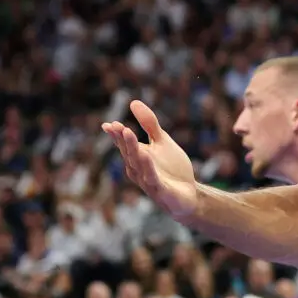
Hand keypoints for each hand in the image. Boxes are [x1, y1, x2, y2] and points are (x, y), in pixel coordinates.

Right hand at [102, 100, 197, 218]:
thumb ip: (149, 124)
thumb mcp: (162, 142)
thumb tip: (133, 102)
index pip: (125, 145)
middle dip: (123, 140)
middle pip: (130, 153)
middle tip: (117, 126)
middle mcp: (139, 170)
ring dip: (133, 150)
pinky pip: (153, 179)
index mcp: (137, 158)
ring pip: (139, 165)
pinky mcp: (161, 191)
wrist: (189, 194)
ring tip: (128, 134)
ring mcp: (149, 181)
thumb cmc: (172, 169)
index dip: (117, 136)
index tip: (108, 124)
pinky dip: (148, 168)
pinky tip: (146, 156)